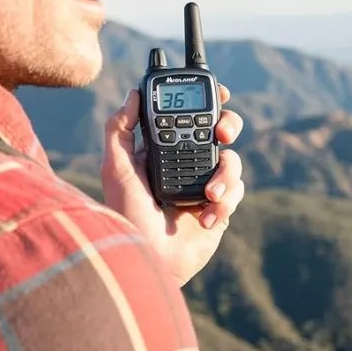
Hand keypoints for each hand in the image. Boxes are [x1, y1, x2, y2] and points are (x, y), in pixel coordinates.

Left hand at [101, 84, 244, 286]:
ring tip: (209, 193)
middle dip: (228, 125)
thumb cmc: (127, 215)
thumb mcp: (116, 168)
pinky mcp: (218, 207)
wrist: (150, 259)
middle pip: (219, 131)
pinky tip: (205, 218)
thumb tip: (133, 94)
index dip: (206, 102)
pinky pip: (235, 192)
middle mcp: (185, 164)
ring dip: (225, 173)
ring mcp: (203, 185)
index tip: (220, 91)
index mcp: (163, 150)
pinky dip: (224, 202)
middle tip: (222, 133)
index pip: (188, 117)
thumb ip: (119, 129)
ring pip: (232, 160)